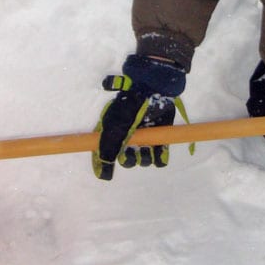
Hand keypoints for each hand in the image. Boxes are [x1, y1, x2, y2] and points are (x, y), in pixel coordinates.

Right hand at [92, 54, 186, 179]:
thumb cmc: (131, 105)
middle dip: (129, 160)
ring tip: (147, 148)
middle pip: (127, 161)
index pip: (106, 154)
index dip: (106, 165)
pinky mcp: (160, 138)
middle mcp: (129, 138)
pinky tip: (158, 151)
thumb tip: (103, 175)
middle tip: (132, 151)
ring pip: (143, 161)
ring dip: (144, 159)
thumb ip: (109, 148)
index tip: (107, 174)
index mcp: (114, 133)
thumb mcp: (116, 126)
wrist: (154, 88)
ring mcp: (145, 138)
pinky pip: (159, 158)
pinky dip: (159, 157)